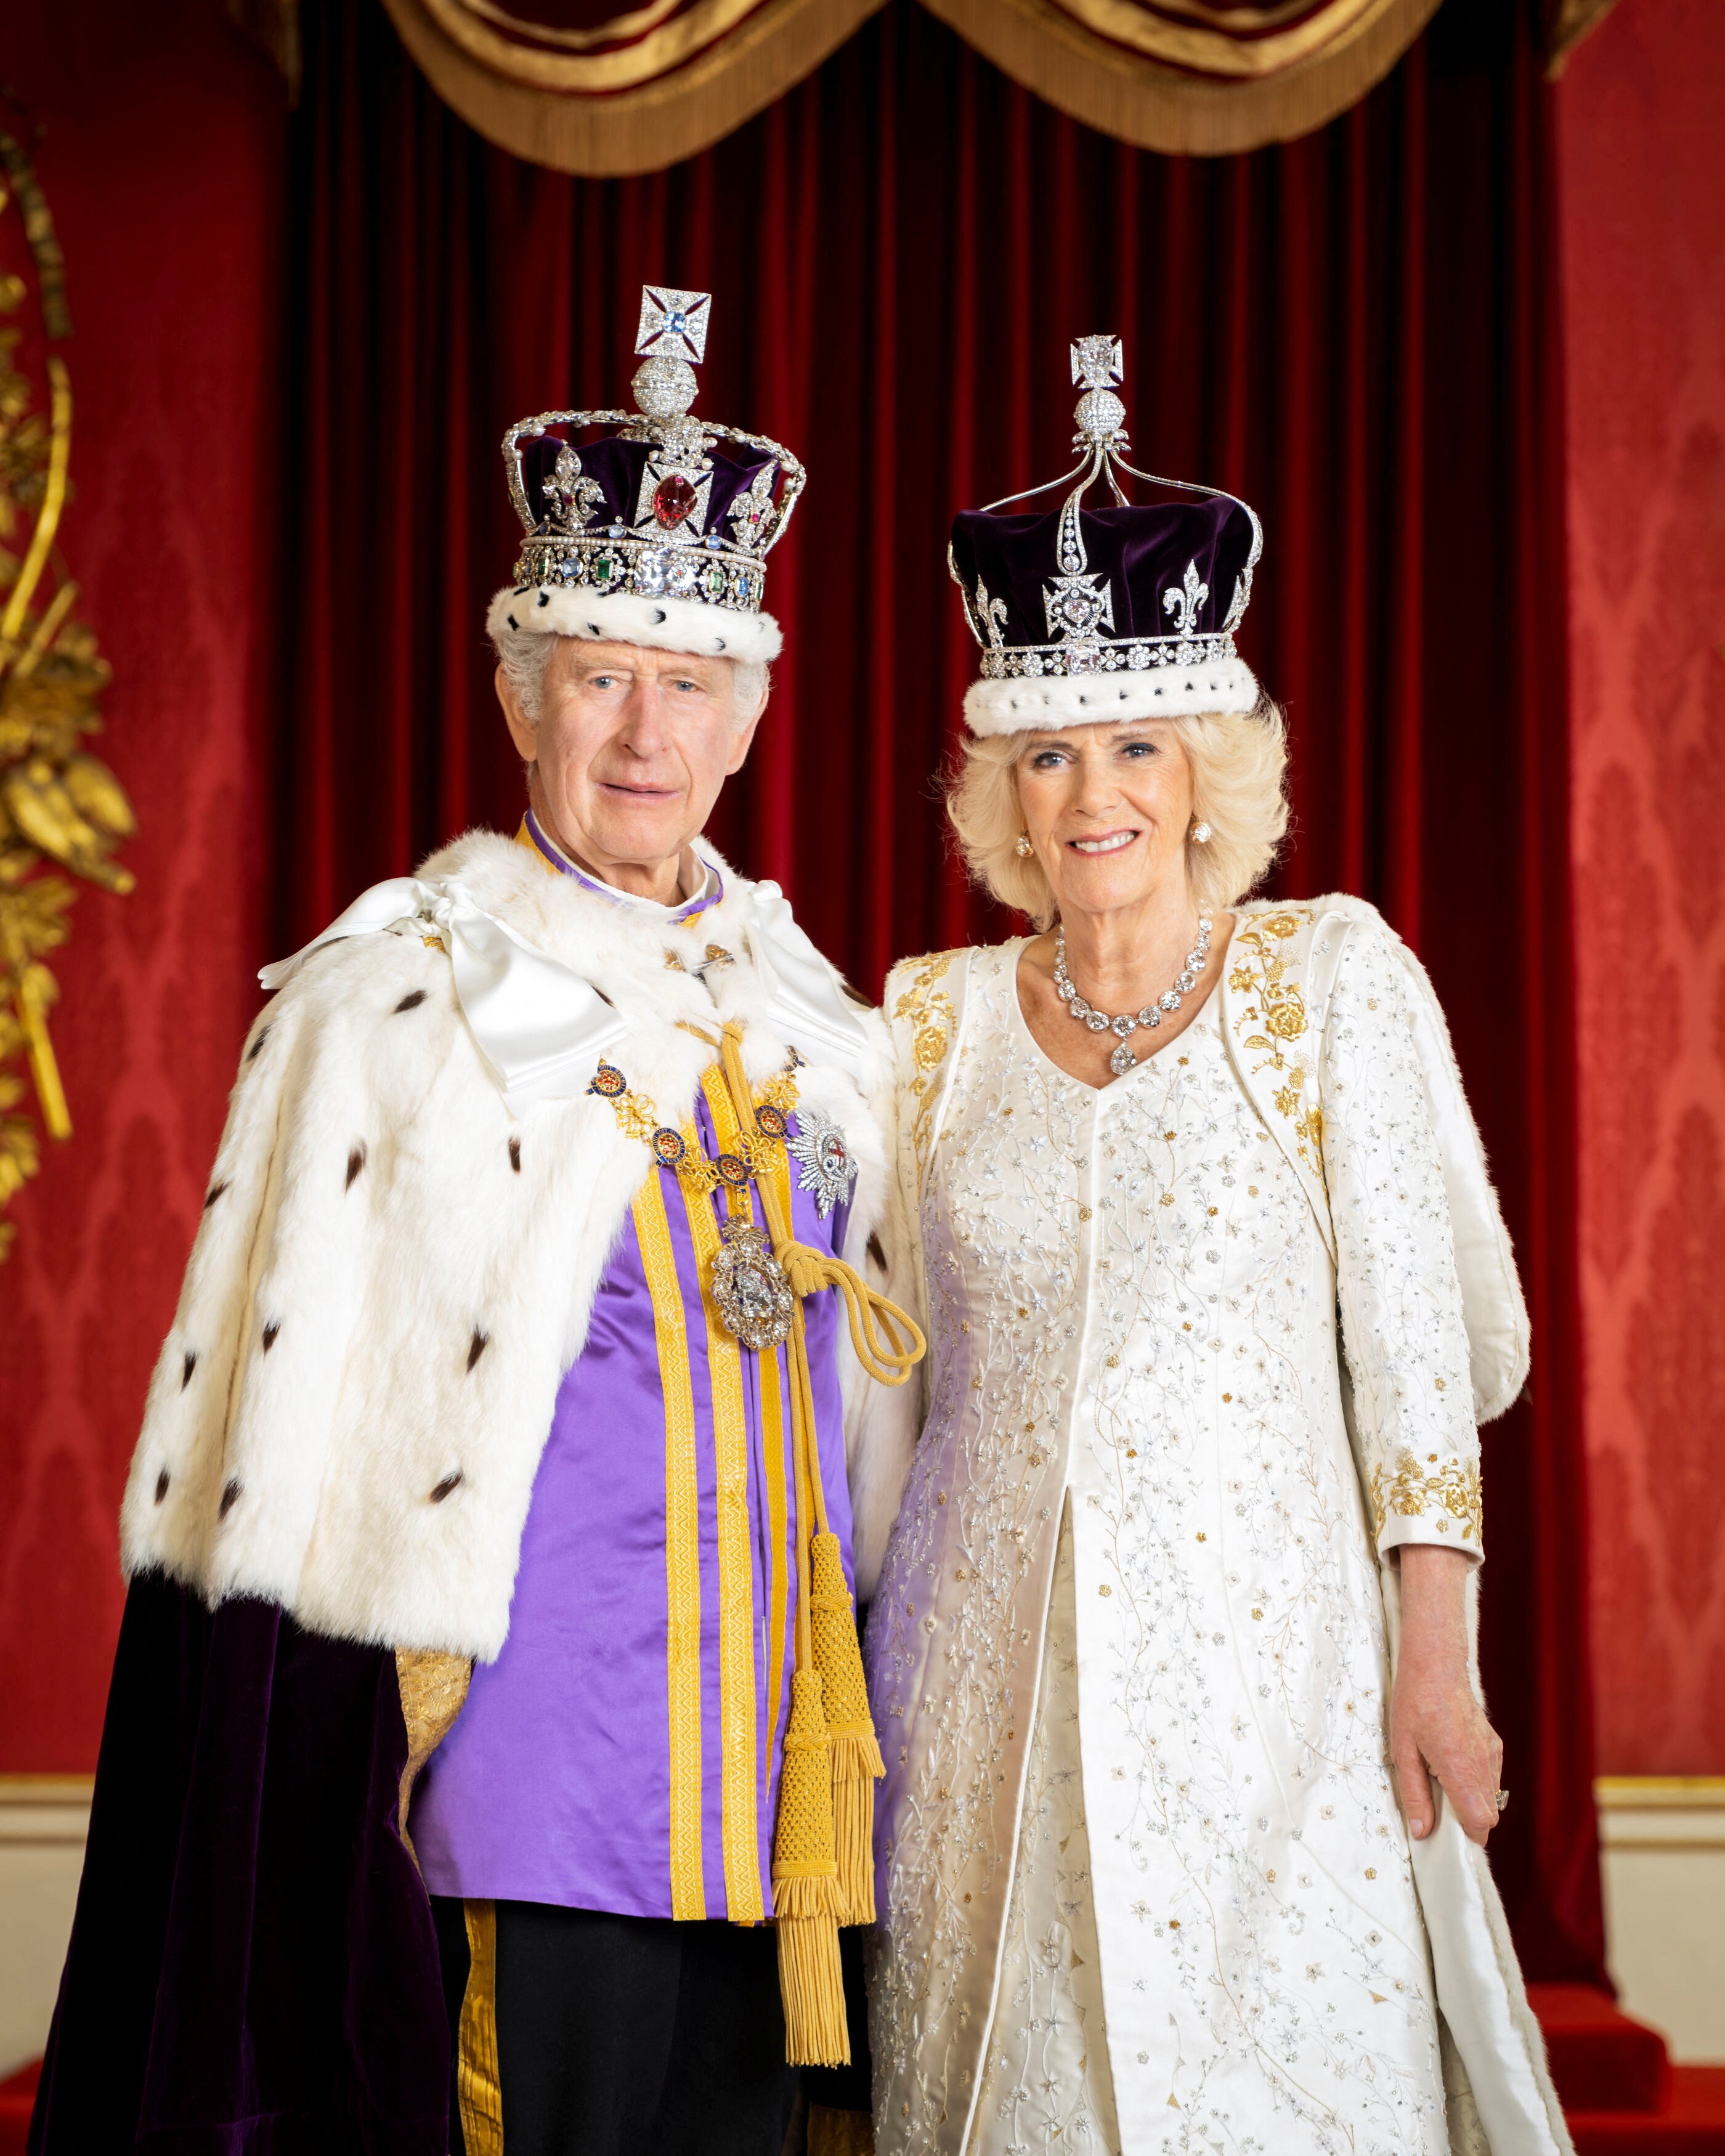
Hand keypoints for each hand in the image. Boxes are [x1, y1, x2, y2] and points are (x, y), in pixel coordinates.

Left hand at [1389, 1545, 1504, 1846]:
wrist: (1436, 1667)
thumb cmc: (1414, 1705)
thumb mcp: (1403, 1752)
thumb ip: (1414, 1795)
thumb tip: (1421, 1832)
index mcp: (1460, 1767)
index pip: (1480, 1822)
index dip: (1466, 1836)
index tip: (1447, 1836)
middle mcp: (1483, 1763)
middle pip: (1489, 1815)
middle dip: (1467, 1821)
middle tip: (1440, 1808)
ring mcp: (1492, 1754)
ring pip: (1492, 1797)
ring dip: (1472, 1800)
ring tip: (1442, 1780)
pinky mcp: (1495, 1745)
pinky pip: (1492, 1778)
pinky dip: (1477, 1782)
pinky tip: (1453, 1763)